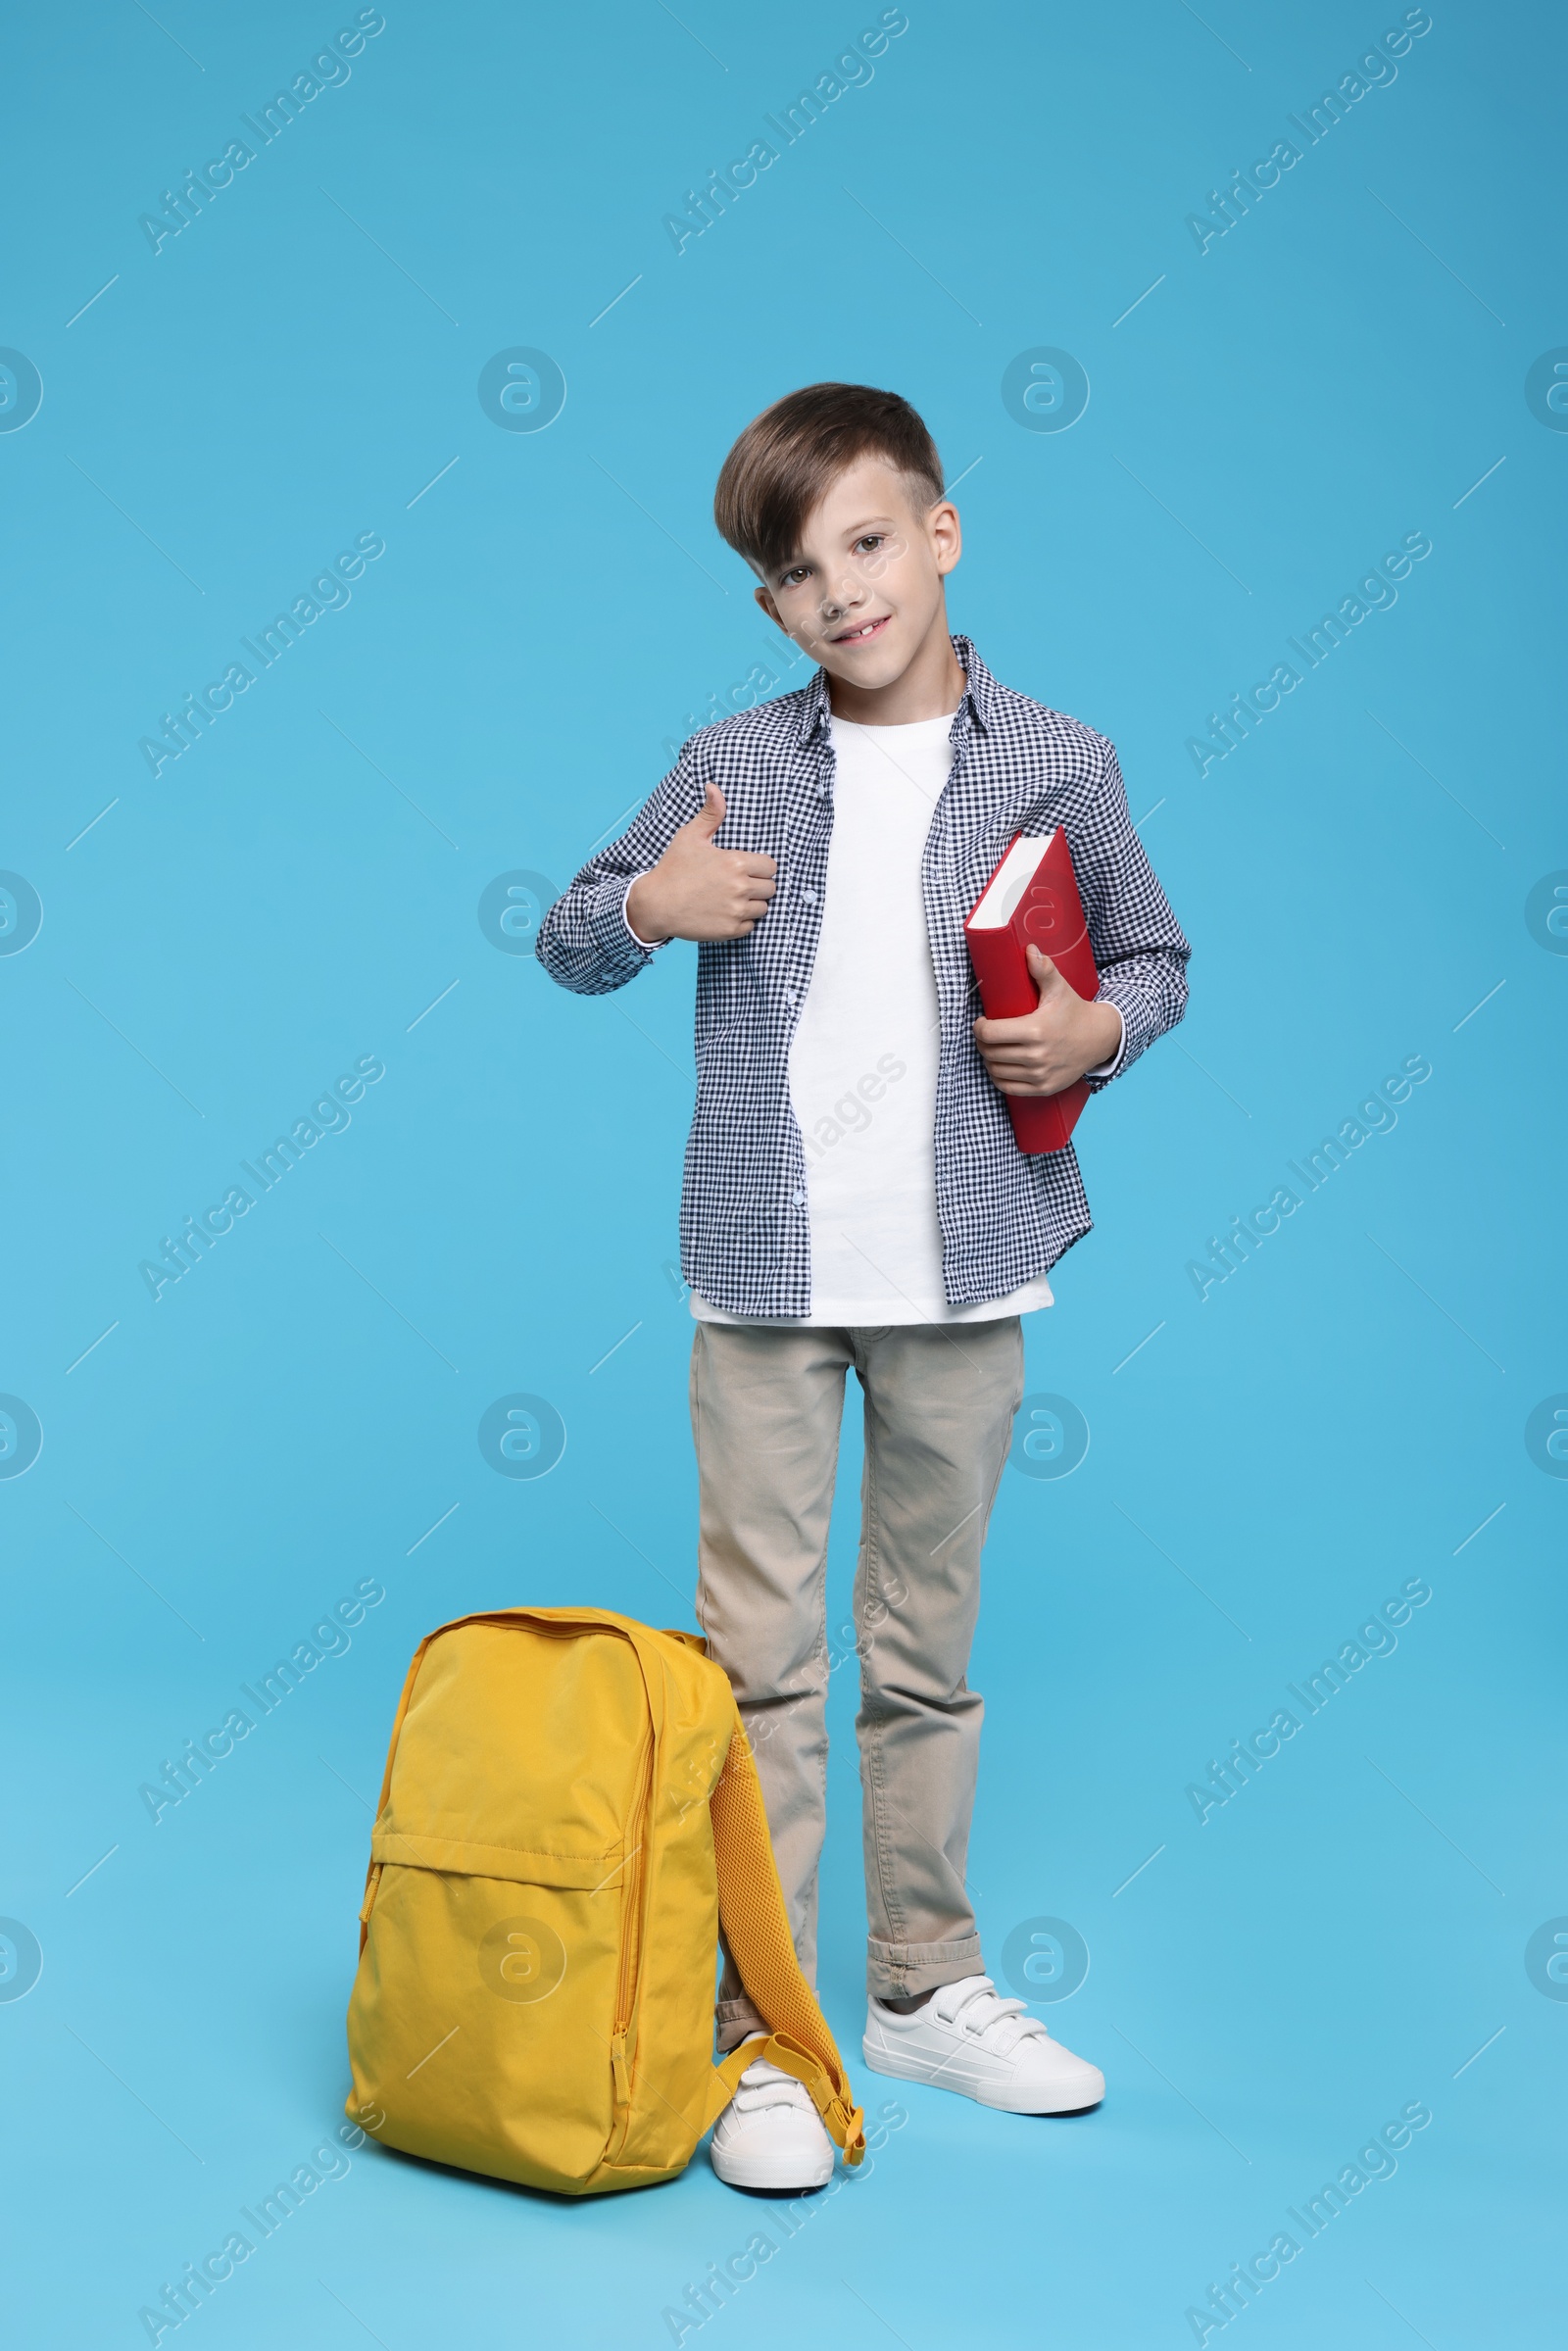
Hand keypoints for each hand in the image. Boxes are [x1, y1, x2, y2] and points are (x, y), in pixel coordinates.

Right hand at [625, 785, 777, 943]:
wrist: (655, 904)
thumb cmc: (673, 868)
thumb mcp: (690, 836)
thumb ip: (711, 813)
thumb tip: (714, 787)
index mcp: (736, 863)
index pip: (770, 866)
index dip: (760, 866)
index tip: (746, 868)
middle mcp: (740, 888)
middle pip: (770, 887)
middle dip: (758, 885)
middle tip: (738, 883)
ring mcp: (736, 911)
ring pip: (763, 907)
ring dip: (752, 903)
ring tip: (732, 898)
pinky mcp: (731, 931)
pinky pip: (751, 926)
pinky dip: (742, 921)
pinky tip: (725, 912)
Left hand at [973, 944, 1121, 1094]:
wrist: (1099, 1038)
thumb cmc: (1074, 1012)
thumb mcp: (1059, 988)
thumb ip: (1043, 969)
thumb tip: (1029, 950)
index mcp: (1036, 1031)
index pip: (990, 1034)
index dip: (979, 1027)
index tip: (982, 1021)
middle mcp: (1037, 1056)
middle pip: (990, 1052)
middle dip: (982, 1042)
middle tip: (987, 1033)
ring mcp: (1040, 1075)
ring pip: (996, 1071)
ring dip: (989, 1059)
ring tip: (993, 1048)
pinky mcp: (1043, 1088)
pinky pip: (1008, 1088)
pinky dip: (999, 1077)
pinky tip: (1000, 1066)